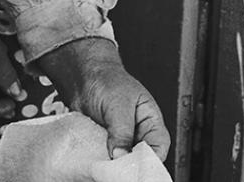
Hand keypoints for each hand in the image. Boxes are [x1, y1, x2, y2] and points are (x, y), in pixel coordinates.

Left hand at [38, 38, 170, 161]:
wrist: (84, 77)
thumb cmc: (107, 81)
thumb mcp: (117, 104)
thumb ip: (121, 131)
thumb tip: (120, 155)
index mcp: (150, 121)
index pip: (159, 147)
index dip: (151, 159)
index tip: (134, 166)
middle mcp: (137, 134)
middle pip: (139, 159)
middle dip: (127, 165)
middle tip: (113, 165)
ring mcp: (120, 141)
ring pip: (120, 161)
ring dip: (110, 163)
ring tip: (100, 160)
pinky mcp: (104, 145)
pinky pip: (104, 159)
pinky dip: (98, 161)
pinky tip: (92, 158)